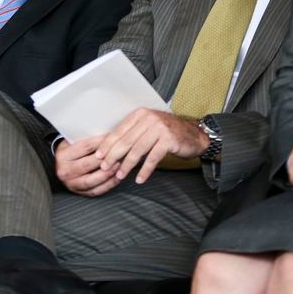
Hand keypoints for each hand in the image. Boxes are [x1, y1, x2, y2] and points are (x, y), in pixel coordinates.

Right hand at [55, 135, 120, 196]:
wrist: (62, 165)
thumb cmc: (71, 150)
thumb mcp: (74, 141)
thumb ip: (88, 138)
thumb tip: (108, 134)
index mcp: (63, 155)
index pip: (85, 147)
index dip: (101, 142)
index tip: (114, 138)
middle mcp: (65, 171)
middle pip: (88, 164)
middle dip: (105, 159)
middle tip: (119, 153)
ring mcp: (71, 183)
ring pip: (92, 180)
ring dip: (108, 173)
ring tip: (120, 166)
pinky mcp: (79, 192)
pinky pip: (96, 190)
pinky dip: (108, 184)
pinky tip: (117, 177)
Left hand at [94, 108, 208, 184]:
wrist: (194, 135)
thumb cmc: (167, 133)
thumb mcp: (148, 128)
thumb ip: (132, 134)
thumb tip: (110, 149)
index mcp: (140, 114)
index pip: (119, 131)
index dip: (107, 145)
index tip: (98, 156)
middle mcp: (149, 118)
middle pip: (126, 141)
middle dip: (113, 156)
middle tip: (104, 168)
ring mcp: (159, 128)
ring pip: (137, 150)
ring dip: (127, 165)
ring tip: (120, 176)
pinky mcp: (169, 140)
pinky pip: (152, 158)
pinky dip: (145, 170)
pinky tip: (139, 179)